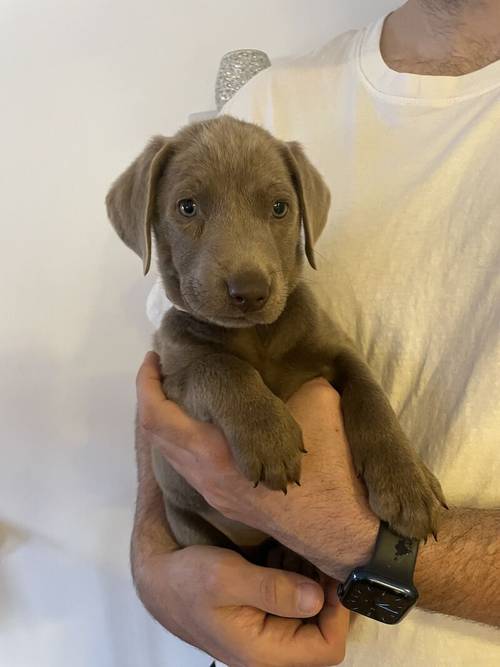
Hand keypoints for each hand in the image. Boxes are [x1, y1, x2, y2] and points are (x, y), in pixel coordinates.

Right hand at [133, 540, 348, 666]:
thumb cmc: (188, 581)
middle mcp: (270, 653)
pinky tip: (279, 556)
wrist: (159, 580)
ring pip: (311, 615)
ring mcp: (267, 637)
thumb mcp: (227, 577)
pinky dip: (295, 578)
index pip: (328, 647)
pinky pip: (294, 604)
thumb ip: (273, 588)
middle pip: (323, 631)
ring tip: (291, 552)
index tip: (328, 572)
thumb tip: (318, 598)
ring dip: (309, 582)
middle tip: (310, 555)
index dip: (338, 610)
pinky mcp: (263, 619)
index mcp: (264, 653)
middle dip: (323, 591)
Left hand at [137, 352, 378, 580]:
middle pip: (157, 435)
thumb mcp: (318, 404)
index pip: (156, 417)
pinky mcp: (228, 503)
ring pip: (174, 453)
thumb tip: (281, 369)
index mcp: (215, 453)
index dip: (146, 384)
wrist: (347, 533)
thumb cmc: (333, 469)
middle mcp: (205, 476)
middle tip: (165, 369)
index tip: (152, 358)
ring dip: (170, 420)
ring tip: (183, 390)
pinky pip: (190, 465)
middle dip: (154, 397)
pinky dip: (187, 439)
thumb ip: (291, 381)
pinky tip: (209, 423)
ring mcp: (215, 493)